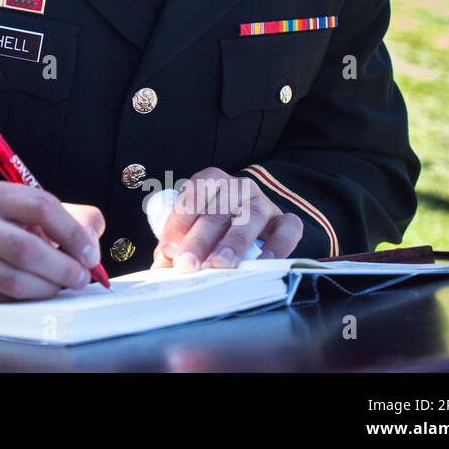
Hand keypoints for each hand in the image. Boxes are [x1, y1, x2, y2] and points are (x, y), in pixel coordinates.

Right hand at [0, 179, 104, 312]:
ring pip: (14, 281)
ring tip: (60, 287)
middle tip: (80, 278)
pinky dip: (27, 304)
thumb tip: (90, 250)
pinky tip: (34, 295)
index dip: (72, 233)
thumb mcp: (41, 214)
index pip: (40, 206)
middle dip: (62, 268)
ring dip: (47, 289)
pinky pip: (2, 302)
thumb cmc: (12, 229)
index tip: (90, 256)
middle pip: (24, 248)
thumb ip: (78, 221)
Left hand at [151, 167, 302, 270]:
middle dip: (199, 240)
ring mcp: (264, 202)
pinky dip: (278, 245)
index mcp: (211, 181)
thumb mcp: (193, 229)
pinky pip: (287, 229)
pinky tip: (264, 262)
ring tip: (219, 264)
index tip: (169, 248)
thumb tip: (161, 268)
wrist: (254, 222)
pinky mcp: (286, 220)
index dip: (178, 223)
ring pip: (249, 218)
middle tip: (187, 264)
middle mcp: (238, 187)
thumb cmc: (215, 227)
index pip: (192, 196)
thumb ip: (176, 245)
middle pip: (216, 211)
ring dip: (233, 242)